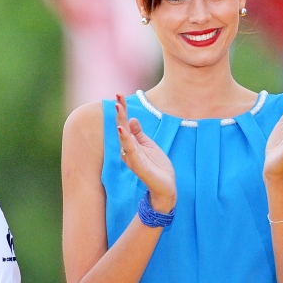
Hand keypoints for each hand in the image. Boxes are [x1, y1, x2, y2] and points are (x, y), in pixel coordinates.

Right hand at [115, 94, 175, 211]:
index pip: (125, 123)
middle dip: (120, 113)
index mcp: (132, 144)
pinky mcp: (139, 166)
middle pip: (122, 128)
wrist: (165, 188)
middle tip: (117, 98)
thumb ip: (139, 133)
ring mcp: (133, 158)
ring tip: (118, 109)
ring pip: (125, 138)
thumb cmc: (156, 167)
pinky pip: (131, 152)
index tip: (119, 94)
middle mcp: (129, 149)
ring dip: (121, 123)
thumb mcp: (149, 145)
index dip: (122, 110)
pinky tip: (122, 131)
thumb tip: (132, 119)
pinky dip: (126, 141)